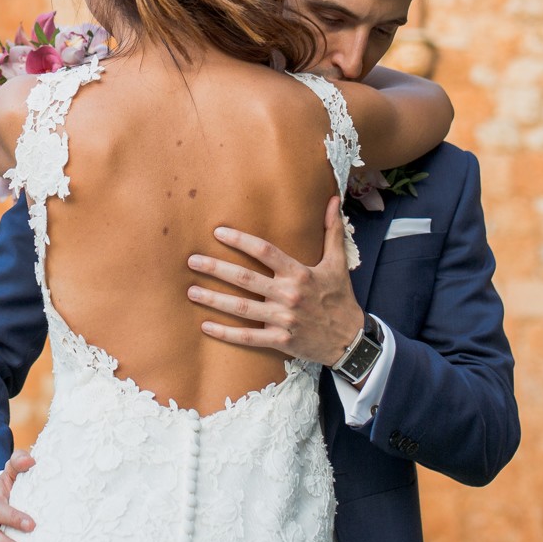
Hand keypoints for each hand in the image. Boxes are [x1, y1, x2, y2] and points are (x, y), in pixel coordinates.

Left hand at [187, 196, 364, 365]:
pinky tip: (206, 326)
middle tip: (192, 260)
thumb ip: (332, 231)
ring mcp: (283, 319)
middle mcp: (289, 295)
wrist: (351, 341)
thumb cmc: (340, 298)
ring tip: (191, 290)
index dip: (240, 240)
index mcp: (300, 273)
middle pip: (245, 279)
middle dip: (216, 268)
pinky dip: (226, 333)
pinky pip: (249, 337)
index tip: (218, 232)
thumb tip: (334, 200)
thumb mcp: (338, 264)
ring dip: (214, 299)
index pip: (264, 251)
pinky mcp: (280, 341)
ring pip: (242, 308)